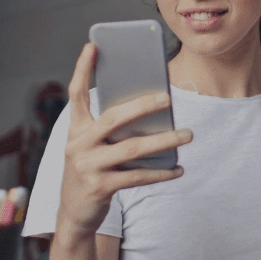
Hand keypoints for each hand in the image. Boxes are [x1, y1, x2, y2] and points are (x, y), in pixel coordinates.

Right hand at [56, 43, 192, 239]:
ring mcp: (88, 166)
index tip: (92, 46)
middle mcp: (78, 144)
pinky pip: (138, 177)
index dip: (82, 69)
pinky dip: (161, 173)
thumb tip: (152, 112)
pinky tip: (179, 168)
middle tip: (168, 98)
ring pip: (132, 148)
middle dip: (142, 106)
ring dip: (164, 140)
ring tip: (187, 134)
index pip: (76, 93)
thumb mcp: (91, 146)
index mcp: (75, 129)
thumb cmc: (90, 171)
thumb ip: (110, 130)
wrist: (74, 213)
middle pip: (114, 118)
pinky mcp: (100, 187)